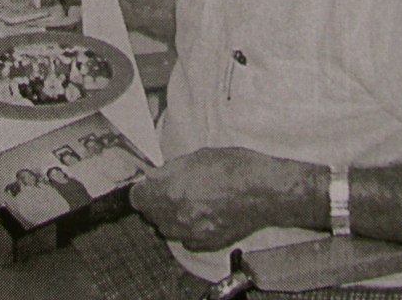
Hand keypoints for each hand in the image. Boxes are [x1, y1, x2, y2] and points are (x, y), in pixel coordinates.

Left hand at [130, 147, 315, 252]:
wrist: (263, 191)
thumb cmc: (233, 168)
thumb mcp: (196, 157)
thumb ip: (171, 170)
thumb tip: (157, 176)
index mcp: (170, 190)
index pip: (138, 198)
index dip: (143, 189)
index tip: (148, 184)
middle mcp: (177, 216)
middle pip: (150, 215)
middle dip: (155, 202)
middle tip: (169, 190)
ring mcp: (192, 233)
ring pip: (166, 229)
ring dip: (170, 217)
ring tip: (186, 201)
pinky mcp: (207, 244)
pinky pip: (187, 240)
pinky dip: (188, 230)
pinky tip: (201, 215)